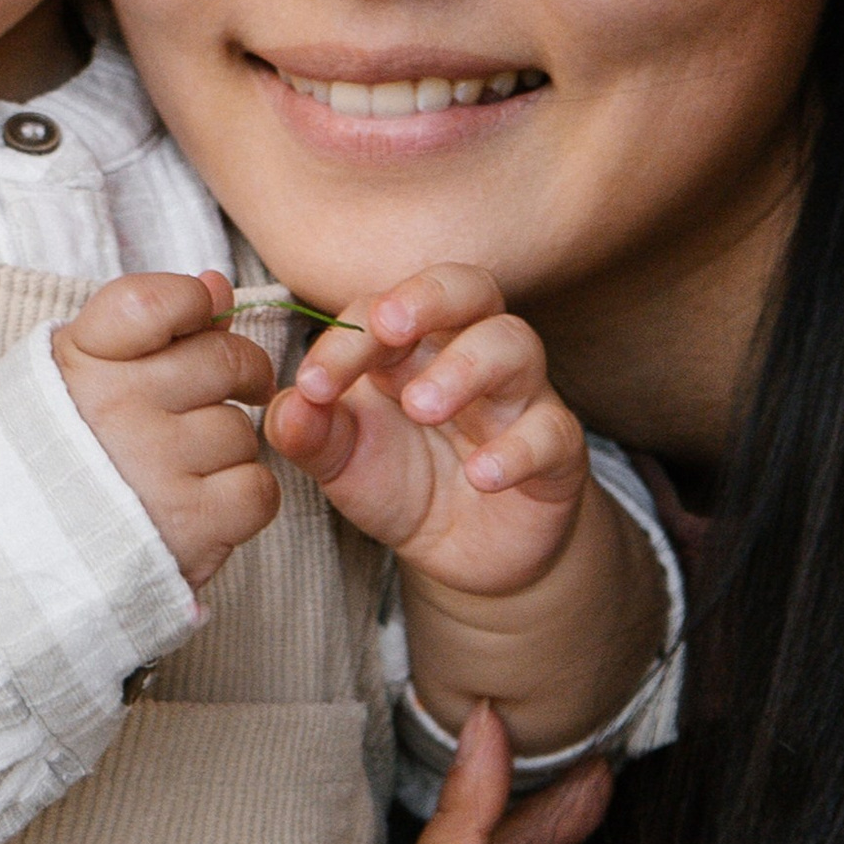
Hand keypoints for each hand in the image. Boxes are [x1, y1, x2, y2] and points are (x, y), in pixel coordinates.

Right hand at [52, 271, 280, 590]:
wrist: (20, 557)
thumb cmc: (63, 455)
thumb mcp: (81, 374)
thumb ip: (148, 326)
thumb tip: (216, 287)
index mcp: (80, 362)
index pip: (154, 301)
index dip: (191, 307)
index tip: (191, 331)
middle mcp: (112, 408)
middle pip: (224, 360)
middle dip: (235, 377)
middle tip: (213, 401)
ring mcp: (151, 466)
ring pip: (241, 430)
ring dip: (227, 450)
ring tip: (183, 468)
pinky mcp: (186, 525)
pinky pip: (257, 488)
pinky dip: (241, 498)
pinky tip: (202, 503)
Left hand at [266, 262, 588, 599]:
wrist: (467, 555)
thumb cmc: (402, 484)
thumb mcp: (341, 462)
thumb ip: (308, 431)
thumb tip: (286, 404)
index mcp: (410, 345)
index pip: (382, 311)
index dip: (347, 339)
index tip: (312, 386)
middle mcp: (469, 353)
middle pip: (468, 288)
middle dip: (428, 297)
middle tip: (389, 326)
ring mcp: (518, 397)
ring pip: (514, 345)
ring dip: (465, 368)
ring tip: (422, 406)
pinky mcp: (557, 449)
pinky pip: (551, 431)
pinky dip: (517, 449)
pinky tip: (482, 475)